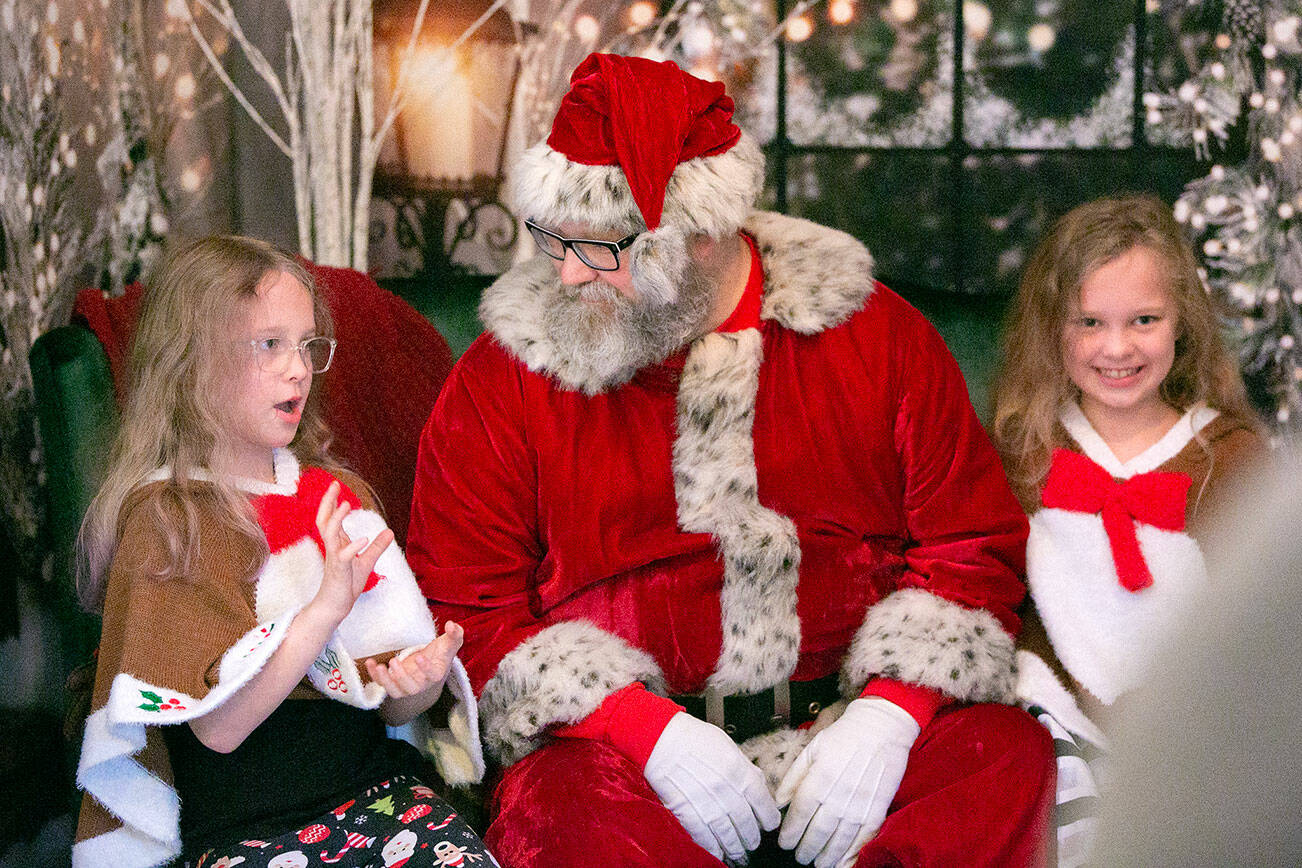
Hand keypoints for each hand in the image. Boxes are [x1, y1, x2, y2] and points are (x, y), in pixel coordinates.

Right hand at [313, 480, 393, 620]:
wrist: (335, 607)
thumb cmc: (346, 584)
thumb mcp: (366, 562)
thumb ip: (376, 547)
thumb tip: (389, 531)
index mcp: (337, 544)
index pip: (330, 518)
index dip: (331, 502)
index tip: (335, 485)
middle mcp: (332, 548)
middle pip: (324, 520)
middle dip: (328, 502)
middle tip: (333, 484)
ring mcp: (334, 559)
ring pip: (330, 535)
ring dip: (337, 519)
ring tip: (346, 504)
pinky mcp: (338, 572)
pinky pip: (343, 557)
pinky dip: (353, 547)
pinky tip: (363, 539)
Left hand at [366, 621, 464, 698]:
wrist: (429, 663)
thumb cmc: (440, 652)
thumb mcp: (449, 642)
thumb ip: (455, 634)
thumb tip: (451, 625)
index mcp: (436, 674)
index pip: (433, 676)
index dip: (426, 669)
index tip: (420, 657)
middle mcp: (421, 684)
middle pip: (412, 688)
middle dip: (402, 677)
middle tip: (394, 661)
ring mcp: (406, 686)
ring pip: (395, 691)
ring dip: (386, 681)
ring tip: (379, 667)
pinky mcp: (393, 683)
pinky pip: (382, 684)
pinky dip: (374, 676)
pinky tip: (369, 662)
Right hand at [643, 712, 780, 862]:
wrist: (662, 738)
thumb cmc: (693, 737)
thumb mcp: (728, 745)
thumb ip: (745, 767)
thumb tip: (758, 784)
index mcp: (740, 772)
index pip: (764, 805)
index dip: (769, 819)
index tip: (768, 824)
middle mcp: (727, 790)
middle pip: (747, 824)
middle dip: (751, 837)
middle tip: (751, 842)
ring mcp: (706, 803)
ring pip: (728, 835)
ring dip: (735, 848)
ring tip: (737, 853)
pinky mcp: (686, 811)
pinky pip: (704, 837)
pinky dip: (712, 849)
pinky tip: (717, 852)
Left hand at [776, 698, 919, 867]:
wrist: (881, 729)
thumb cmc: (844, 736)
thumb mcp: (812, 749)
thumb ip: (793, 777)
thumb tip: (779, 802)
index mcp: (819, 778)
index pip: (799, 814)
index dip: (790, 833)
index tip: (784, 843)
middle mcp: (838, 795)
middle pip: (818, 832)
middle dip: (806, 849)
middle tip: (799, 857)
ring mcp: (860, 805)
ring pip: (839, 840)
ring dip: (827, 857)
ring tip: (818, 864)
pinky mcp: (877, 809)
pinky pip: (863, 839)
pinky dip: (852, 854)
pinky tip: (843, 862)